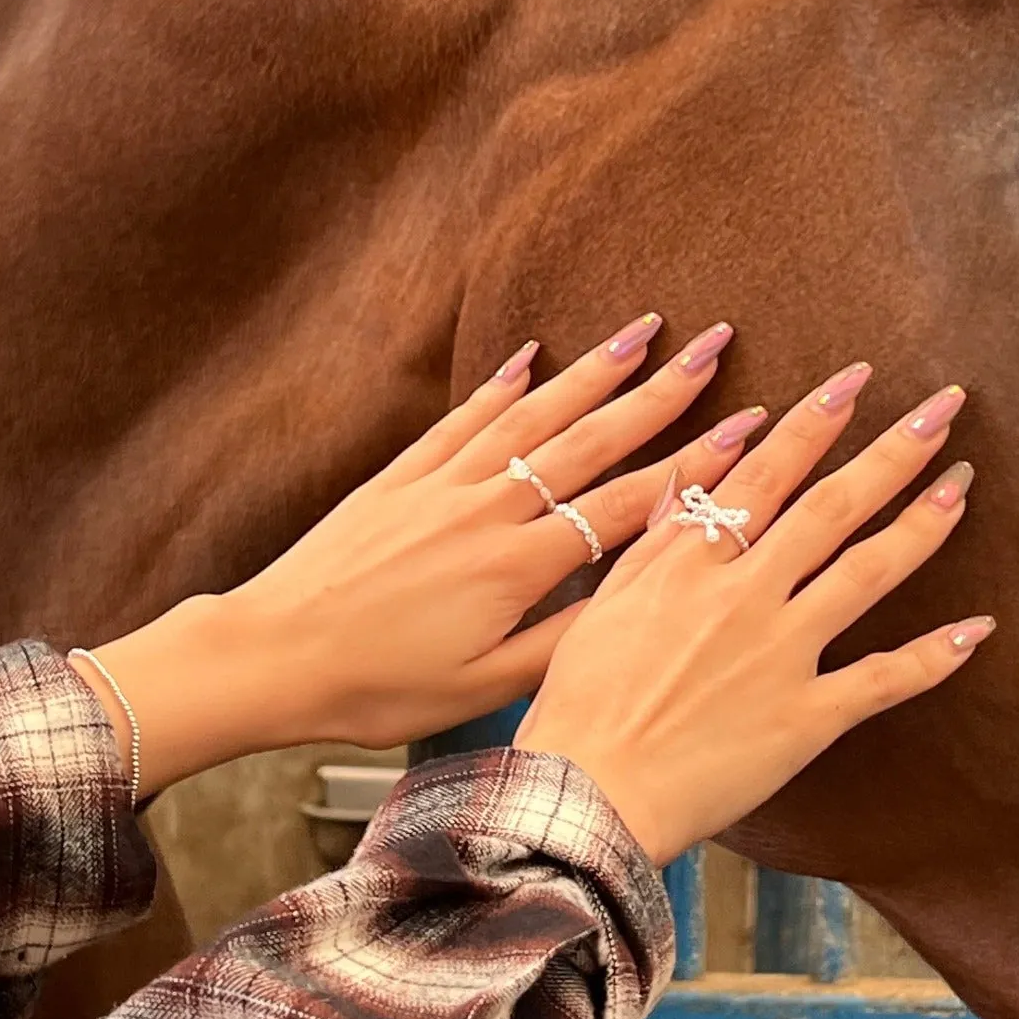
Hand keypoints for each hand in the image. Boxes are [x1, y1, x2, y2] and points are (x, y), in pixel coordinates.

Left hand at [72, 314, 768, 795]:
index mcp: (517, 566)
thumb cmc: (375, 687)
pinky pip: (463, 418)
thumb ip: (562, 641)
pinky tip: (533, 356)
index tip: (748, 428)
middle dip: (661, 390)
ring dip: (593, 370)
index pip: (626, 503)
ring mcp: (442, 484)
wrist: (271, 656)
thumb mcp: (481, 688)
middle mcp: (488, 509)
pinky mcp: (400, 478)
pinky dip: (502, 383)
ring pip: (533, 414)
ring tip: (644, 331)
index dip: (694, 465)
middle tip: (715, 345)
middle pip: (590, 437)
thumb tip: (634, 600)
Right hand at [514, 366, 991, 864]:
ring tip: (963, 482)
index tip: (857, 381)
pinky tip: (978, 629)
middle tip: (943, 406)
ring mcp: (781, 654)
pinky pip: (883, 680)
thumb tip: (699, 466)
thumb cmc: (581, 704)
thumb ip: (658, 533)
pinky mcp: (807, 718)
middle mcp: (743, 595)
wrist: (587, 795)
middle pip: (831, 507)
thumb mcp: (606, 600)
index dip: (815, 422)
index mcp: (688, 562)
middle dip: (892, 450)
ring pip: (867, 573)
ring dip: (922, 523)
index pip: (765, 472)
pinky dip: (934, 655)